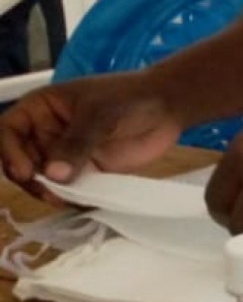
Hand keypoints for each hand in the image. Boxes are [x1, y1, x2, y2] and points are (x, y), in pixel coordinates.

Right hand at [0, 73, 182, 189]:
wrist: (168, 108)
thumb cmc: (129, 97)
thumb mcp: (100, 113)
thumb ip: (77, 143)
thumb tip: (54, 175)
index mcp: (40, 110)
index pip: (8, 132)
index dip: (9, 152)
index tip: (25, 171)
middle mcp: (47, 134)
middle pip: (23, 162)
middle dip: (32, 180)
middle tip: (51, 194)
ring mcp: (68, 156)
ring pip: (47, 181)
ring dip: (53, 194)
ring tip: (69, 200)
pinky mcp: (90, 173)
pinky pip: (74, 191)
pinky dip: (76, 201)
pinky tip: (85, 204)